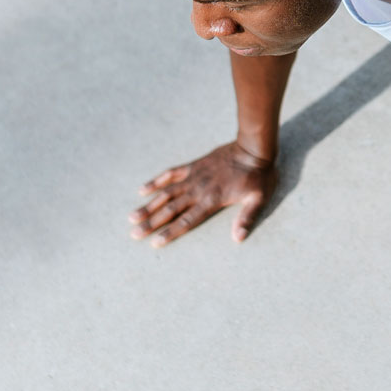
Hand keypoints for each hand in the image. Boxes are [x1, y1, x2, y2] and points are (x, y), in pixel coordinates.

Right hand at [128, 141, 276, 246]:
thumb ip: (246, 218)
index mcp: (211, 200)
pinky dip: (156, 181)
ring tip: (131, 216)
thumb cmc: (258, 176)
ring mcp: (193, 177)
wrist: (253, 148)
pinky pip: (170, 174)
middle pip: (170, 210)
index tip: (155, 242)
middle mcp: (198, 190)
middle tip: (134, 233)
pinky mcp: (193, 166)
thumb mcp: (258, 199)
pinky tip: (143, 189)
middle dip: (151, 223)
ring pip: (165, 193)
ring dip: (148, 205)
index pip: (186, 221)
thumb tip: (238, 238)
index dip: (170, 233)